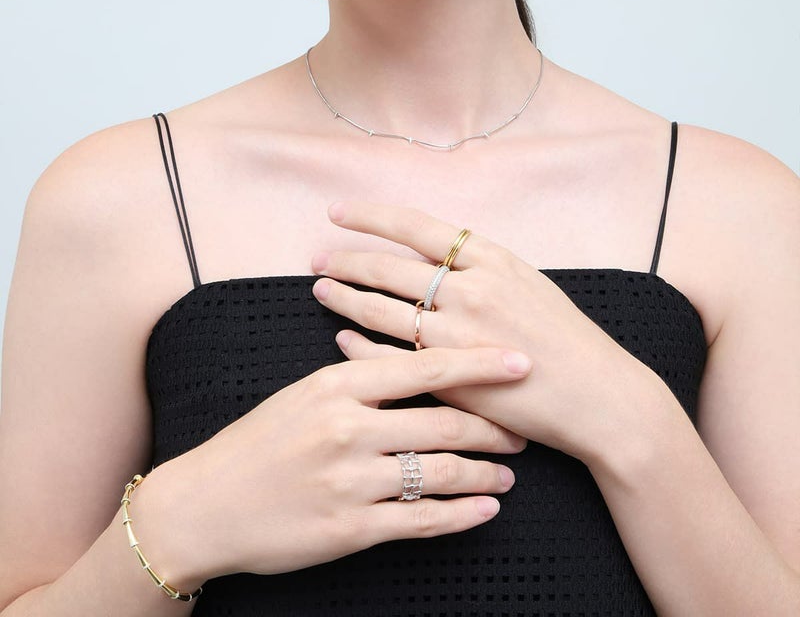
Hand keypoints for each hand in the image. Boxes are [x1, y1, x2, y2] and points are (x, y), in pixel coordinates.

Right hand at [161, 346, 529, 580]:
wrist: (207, 503)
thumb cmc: (259, 441)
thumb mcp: (304, 393)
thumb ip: (356, 376)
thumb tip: (411, 358)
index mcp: (337, 385)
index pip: (425, 368)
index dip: (480, 365)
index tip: (520, 362)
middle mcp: (348, 429)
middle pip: (443, 422)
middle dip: (492, 427)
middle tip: (521, 430)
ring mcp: (350, 482)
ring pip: (441, 473)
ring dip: (484, 473)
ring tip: (507, 473)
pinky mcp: (350, 529)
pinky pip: (422, 521)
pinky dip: (462, 515)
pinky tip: (485, 509)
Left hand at [311, 201, 665, 464]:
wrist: (600, 396)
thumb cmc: (568, 338)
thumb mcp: (530, 282)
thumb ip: (482, 267)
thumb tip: (435, 256)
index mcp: (493, 260)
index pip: (417, 227)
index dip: (371, 216)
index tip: (337, 212)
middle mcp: (472, 291)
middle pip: (390, 268)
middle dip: (347, 259)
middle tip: (317, 259)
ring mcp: (460, 334)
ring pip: (383, 309)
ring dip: (345, 298)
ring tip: (321, 290)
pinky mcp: (454, 377)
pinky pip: (393, 356)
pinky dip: (362, 345)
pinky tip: (343, 338)